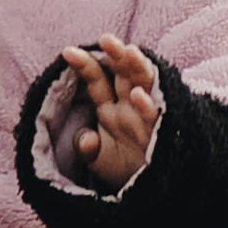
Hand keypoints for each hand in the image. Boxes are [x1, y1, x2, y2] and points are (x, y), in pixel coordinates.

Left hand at [56, 41, 167, 185]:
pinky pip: (154, 113)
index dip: (84, 64)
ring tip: (130, 52)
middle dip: (115, 54)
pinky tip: (138, 95)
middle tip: (106, 39)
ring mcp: (145, 114)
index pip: (96, 80)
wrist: (149, 188)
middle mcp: (128, 105)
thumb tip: (85, 140)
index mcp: (110, 108)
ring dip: (137, 67)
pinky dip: (146, 103)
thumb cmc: (123, 170)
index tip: (68, 51)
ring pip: (143, 82)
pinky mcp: (159, 128)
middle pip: (123, 72)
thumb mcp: (99, 161)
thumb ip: (89, 149)